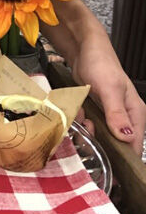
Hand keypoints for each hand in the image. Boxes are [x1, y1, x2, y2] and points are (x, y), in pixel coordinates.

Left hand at [70, 36, 145, 156]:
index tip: (107, 163)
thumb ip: (117, 113)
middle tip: (88, 129)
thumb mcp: (109, 89)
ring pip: (99, 134)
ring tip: (82, 117)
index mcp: (135, 114)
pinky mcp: (95, 110)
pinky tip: (78, 111)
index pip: (135, 145)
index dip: (122, 157)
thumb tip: (126, 136)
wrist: (83, 51)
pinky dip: (81, 120)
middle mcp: (125, 117)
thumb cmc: (101, 64)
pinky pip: (88, 123)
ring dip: (87, 129)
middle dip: (99, 140)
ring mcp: (109, 114)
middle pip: (115, 143)